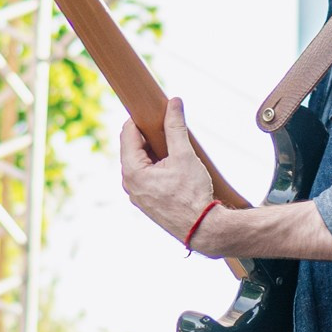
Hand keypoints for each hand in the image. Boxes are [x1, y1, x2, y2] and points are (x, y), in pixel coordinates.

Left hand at [120, 96, 219, 243]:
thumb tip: (174, 102)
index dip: (139, 118)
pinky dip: (155, 168)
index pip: (128, 133)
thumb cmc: (193, 194)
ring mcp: (137, 196)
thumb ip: (175, 127)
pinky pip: (145, 178)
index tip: (153, 109)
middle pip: (133, 148)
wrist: (204, 229)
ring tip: (173, 147)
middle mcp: (129, 185)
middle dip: (148, 135)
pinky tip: (173, 166)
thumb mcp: (184, 155)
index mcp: (132, 171)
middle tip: (166, 125)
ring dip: (153, 152)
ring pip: (140, 164)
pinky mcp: (146, 204)